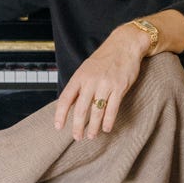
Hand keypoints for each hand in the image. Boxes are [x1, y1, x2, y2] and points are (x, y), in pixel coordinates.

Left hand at [54, 25, 145, 140]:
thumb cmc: (104, 59)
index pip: (66, 98)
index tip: (58, 127)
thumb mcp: (86, 69)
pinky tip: (106, 128)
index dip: (60, 114)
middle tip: (77, 137)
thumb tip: (70, 105)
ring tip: (92, 136)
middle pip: (80, 109)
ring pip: (96, 111)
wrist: (124, 45)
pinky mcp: (119, 87)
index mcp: (79, 76)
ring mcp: (105, 84)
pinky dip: (108, 120)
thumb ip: (79, 85)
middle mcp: (90, 81)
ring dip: (93, 127)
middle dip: (78, 126)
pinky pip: (112, 108)